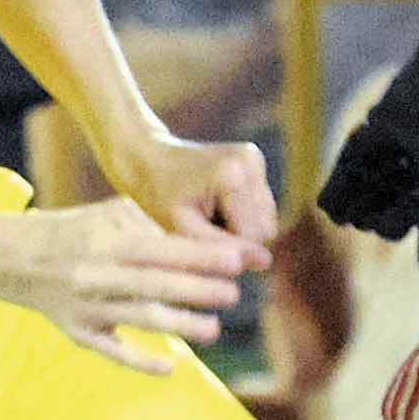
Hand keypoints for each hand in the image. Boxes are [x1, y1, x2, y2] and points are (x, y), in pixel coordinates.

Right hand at [10, 196, 265, 370]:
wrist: (12, 257)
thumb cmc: (74, 231)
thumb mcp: (108, 214)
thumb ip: (150, 228)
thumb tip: (199, 249)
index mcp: (107, 240)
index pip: (163, 249)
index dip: (202, 257)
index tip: (237, 262)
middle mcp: (97, 274)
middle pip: (156, 285)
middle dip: (199, 290)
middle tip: (234, 295)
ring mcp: (87, 306)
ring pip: (139, 318)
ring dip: (179, 325)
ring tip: (213, 330)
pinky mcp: (77, 332)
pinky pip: (111, 350)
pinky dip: (139, 361)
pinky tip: (170, 368)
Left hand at [118, 130, 278, 250]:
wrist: (149, 159)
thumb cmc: (159, 197)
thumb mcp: (182, 229)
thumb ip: (222, 248)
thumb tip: (267, 262)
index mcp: (232, 177)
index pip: (253, 237)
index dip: (227, 247)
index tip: (198, 233)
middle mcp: (250, 161)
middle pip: (266, 229)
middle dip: (237, 236)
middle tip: (202, 221)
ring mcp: (255, 157)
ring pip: (268, 220)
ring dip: (241, 226)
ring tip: (208, 211)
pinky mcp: (256, 160)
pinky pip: (263, 207)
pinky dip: (242, 213)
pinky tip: (217, 202)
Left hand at [315, 50, 418, 270]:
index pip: (396, 225)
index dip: (391, 223)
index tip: (396, 212)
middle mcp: (406, 179)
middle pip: (374, 210)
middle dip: (369, 211)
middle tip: (368, 204)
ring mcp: (387, 159)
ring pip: (358, 191)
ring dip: (352, 201)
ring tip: (344, 207)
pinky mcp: (369, 138)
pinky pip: (346, 169)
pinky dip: (337, 186)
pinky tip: (327, 203)